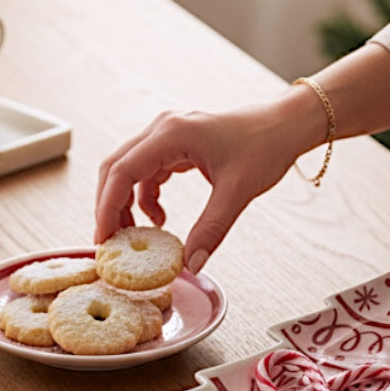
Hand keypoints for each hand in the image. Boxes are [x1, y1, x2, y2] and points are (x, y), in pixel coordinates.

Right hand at [94, 92, 323, 272]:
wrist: (286, 125)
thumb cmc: (266, 145)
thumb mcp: (237, 191)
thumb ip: (211, 229)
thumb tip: (191, 265)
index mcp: (171, 134)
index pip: (121, 172)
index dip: (107, 207)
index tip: (103, 238)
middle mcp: (163, 129)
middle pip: (115, 169)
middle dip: (109, 207)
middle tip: (110, 243)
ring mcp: (168, 135)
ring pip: (128, 171)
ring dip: (125, 204)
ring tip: (134, 236)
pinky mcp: (176, 144)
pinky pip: (147, 172)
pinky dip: (145, 197)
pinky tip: (160, 219)